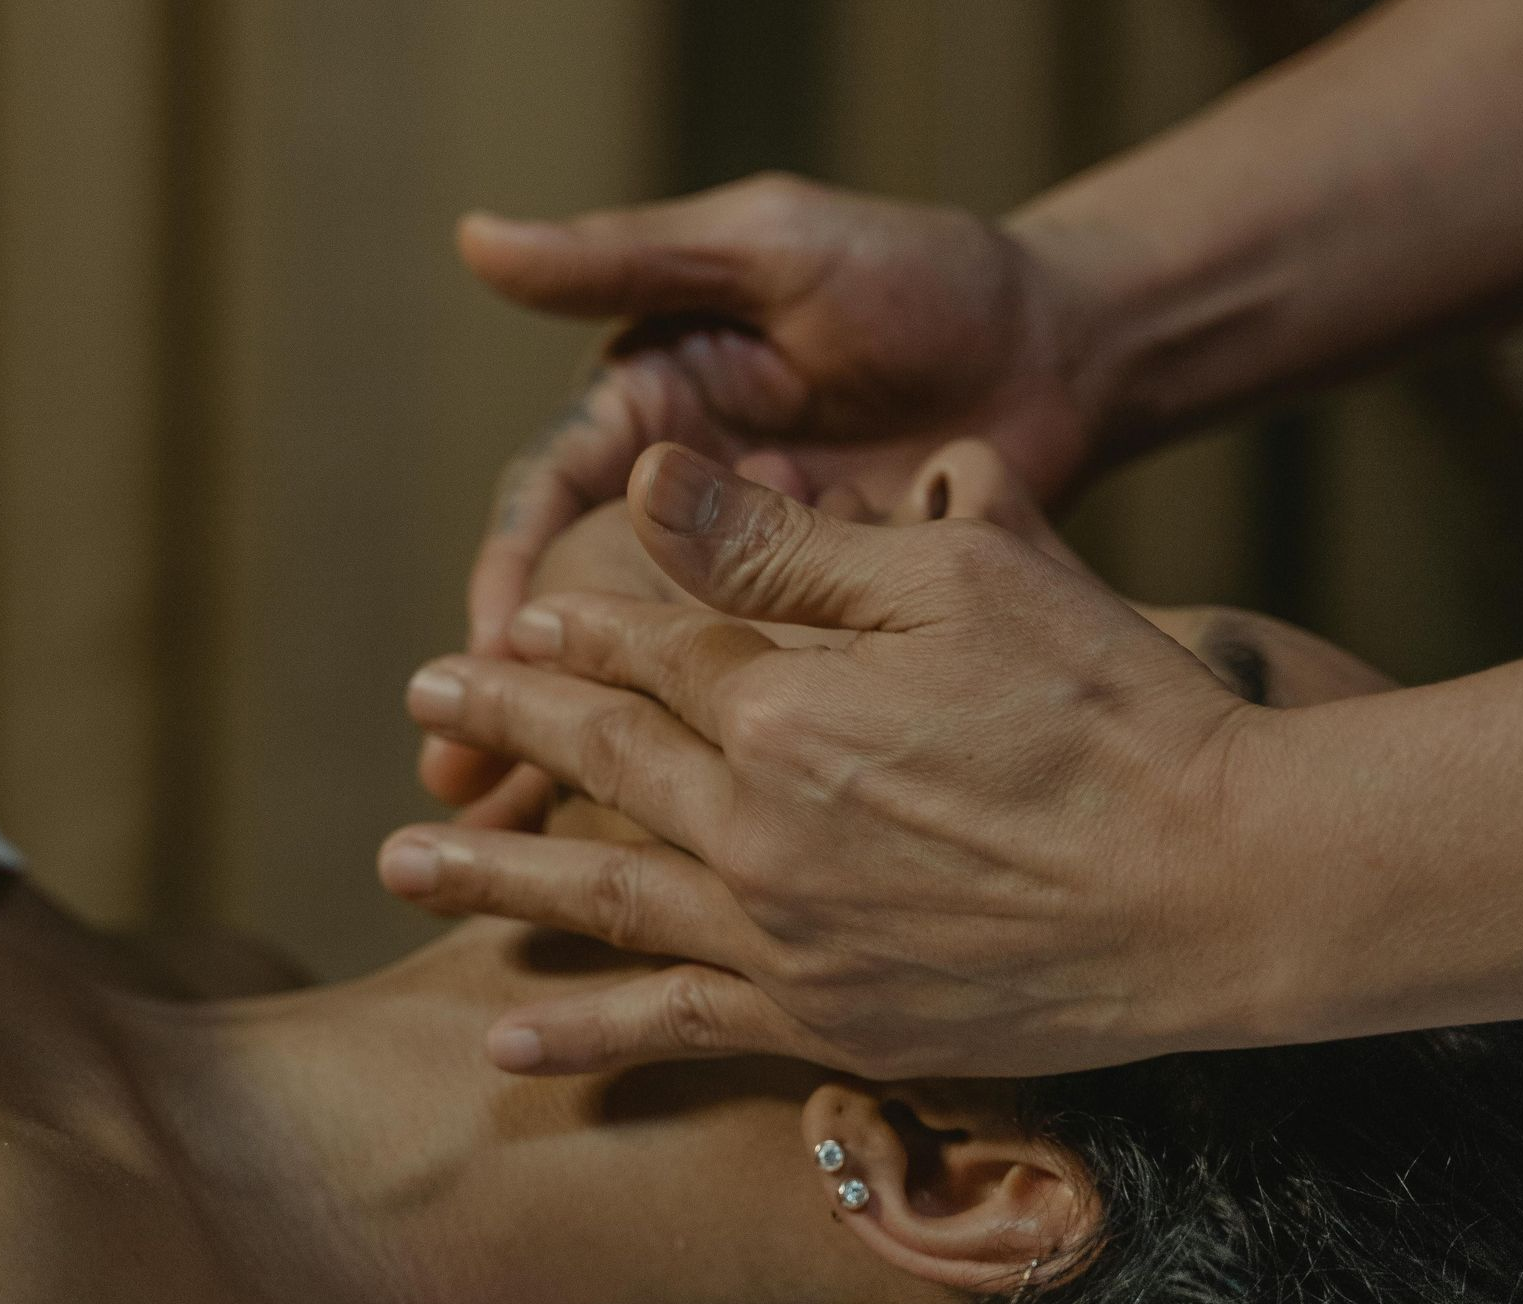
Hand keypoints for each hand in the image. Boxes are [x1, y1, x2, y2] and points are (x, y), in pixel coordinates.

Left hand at [384, 444, 1270, 1079]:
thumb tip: (654, 483)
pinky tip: (508, 1043)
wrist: (1222, 889)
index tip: (519, 625)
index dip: (582, 631)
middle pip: (603, 763)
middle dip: (506, 725)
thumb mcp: (967, 581)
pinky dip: (590, 1038)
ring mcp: (789, 938)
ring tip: (397, 864)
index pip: (653, 653)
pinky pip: (681, 1031)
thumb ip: (796, 549)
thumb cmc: (1117, 714)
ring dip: (493, 880)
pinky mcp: (833, 1024)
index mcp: (787, 705)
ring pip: (605, 901)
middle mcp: (760, 828)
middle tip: (428, 703)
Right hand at [420, 174, 1103, 807]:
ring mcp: (763, 583)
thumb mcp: (771, 248)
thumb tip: (477, 242)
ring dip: (603, 753)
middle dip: (525, 698)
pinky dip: (722, 765)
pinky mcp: (834, 635)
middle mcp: (690, 513)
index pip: (549, 511)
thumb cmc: (921, 275)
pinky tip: (679, 838)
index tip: (481, 660)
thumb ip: (633, 255)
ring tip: (537, 842)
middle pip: (582, 616)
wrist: (1064, 349)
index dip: (507, 584)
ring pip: (661, 679)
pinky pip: (762, 706)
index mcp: (653, 423)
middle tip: (457, 784)